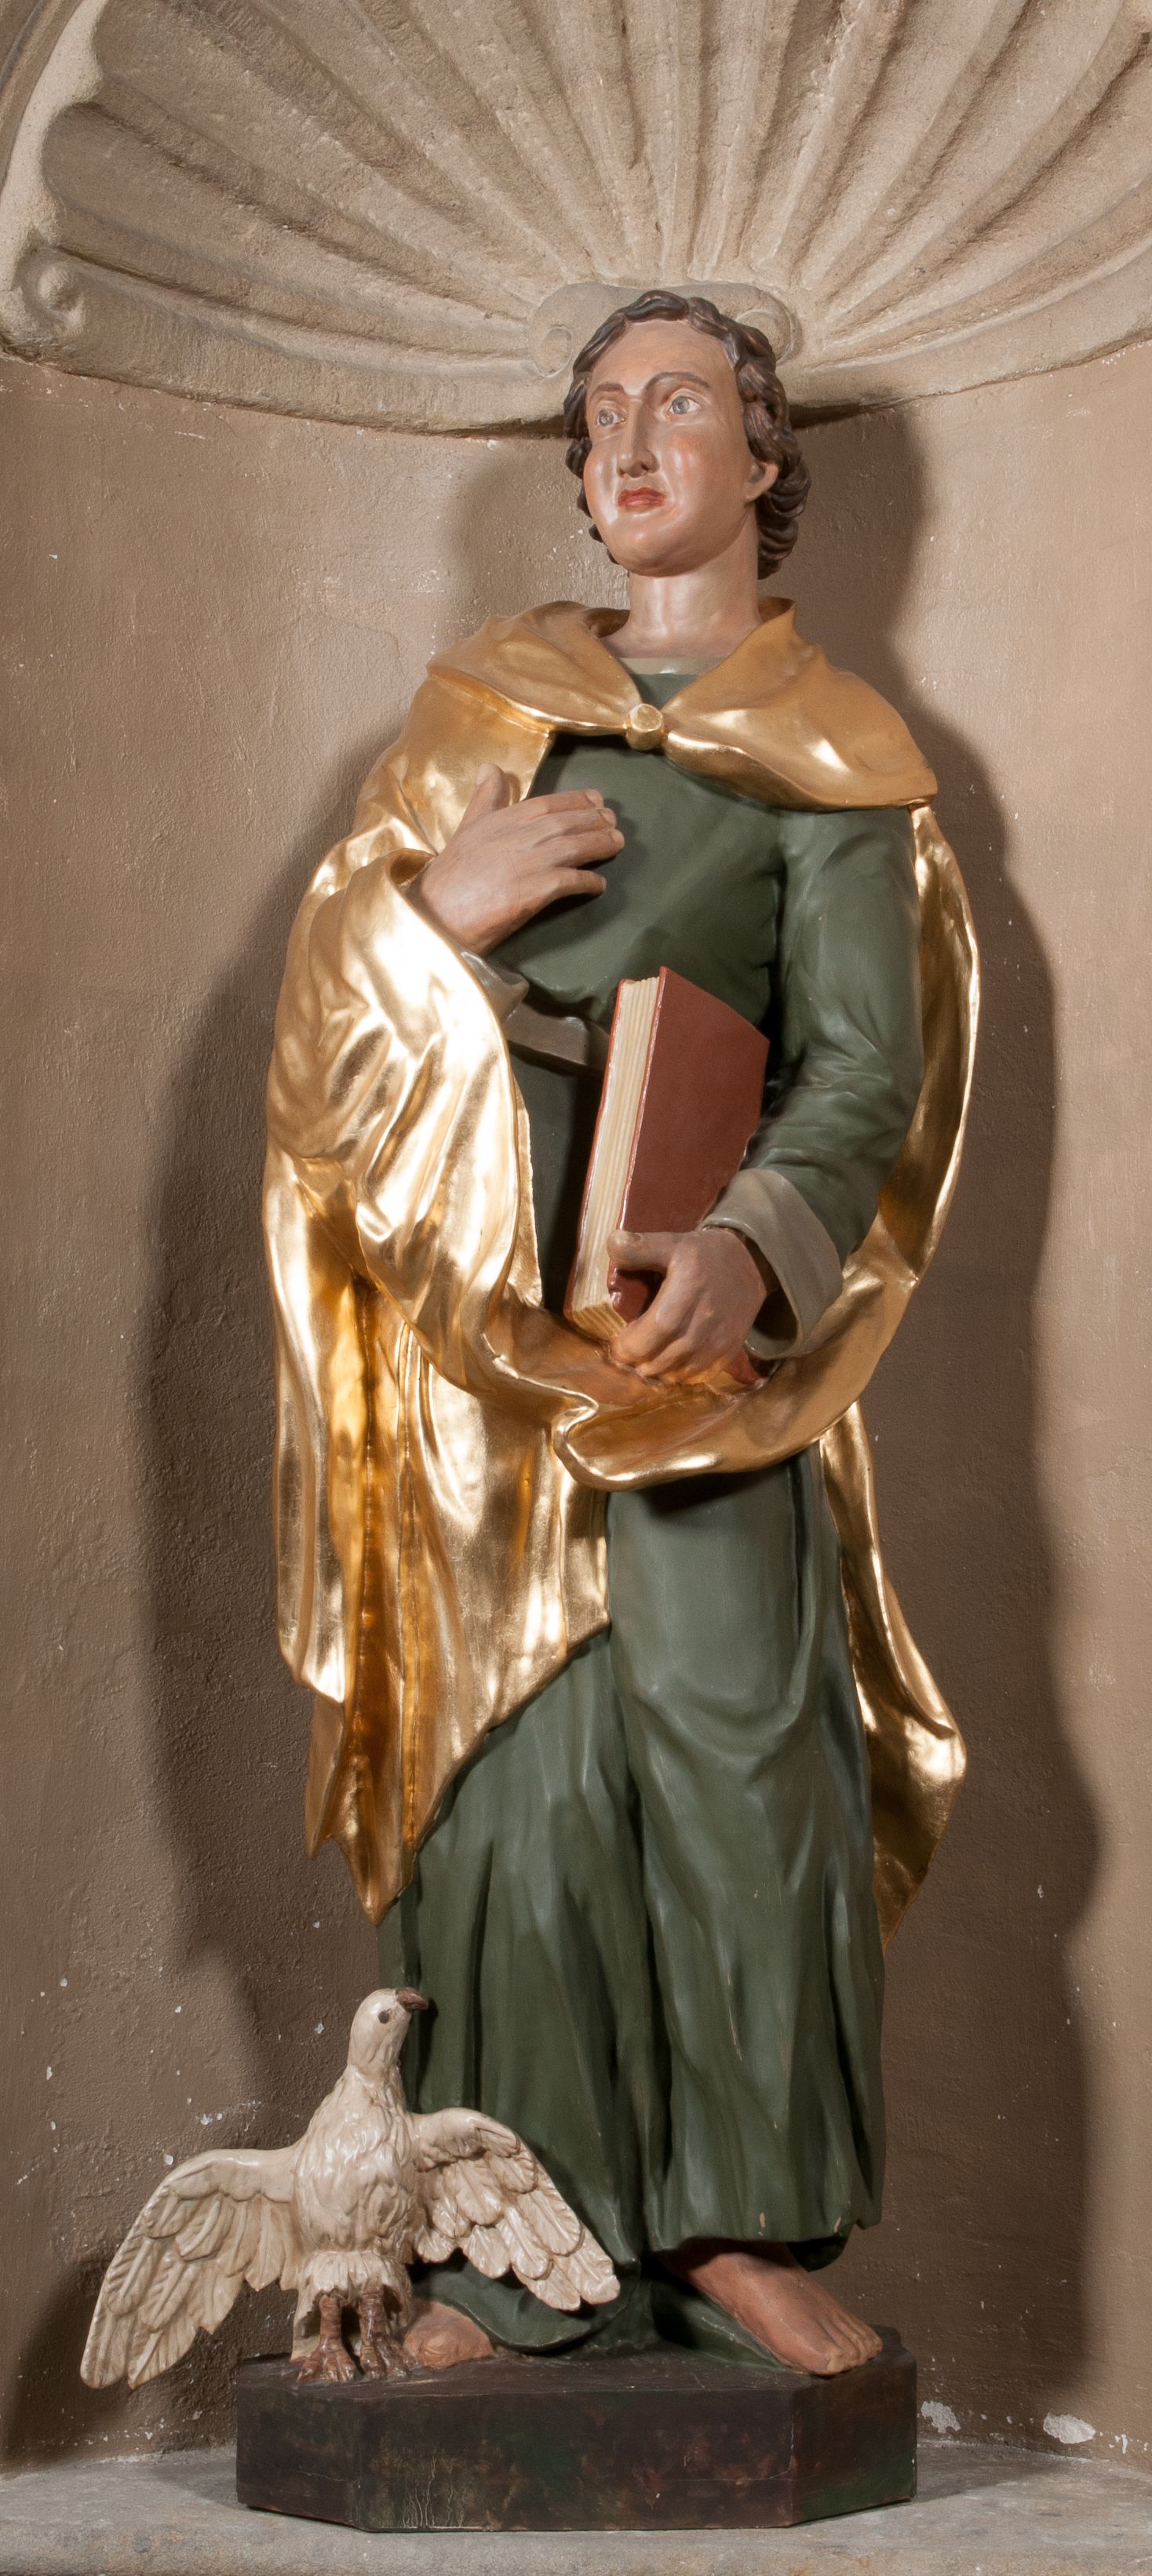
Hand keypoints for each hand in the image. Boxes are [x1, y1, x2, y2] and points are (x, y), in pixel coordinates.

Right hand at [409, 763, 623, 954]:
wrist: (435, 913)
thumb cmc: (449, 876)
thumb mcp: (466, 828)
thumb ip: (484, 799)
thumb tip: (489, 768)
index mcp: (504, 819)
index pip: (549, 803)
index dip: (577, 801)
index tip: (597, 800)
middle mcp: (520, 836)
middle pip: (568, 823)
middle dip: (595, 820)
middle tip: (615, 822)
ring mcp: (529, 863)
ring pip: (575, 847)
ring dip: (599, 845)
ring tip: (617, 844)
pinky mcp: (534, 892)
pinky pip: (571, 882)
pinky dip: (588, 882)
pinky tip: (599, 884)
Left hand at [607, 1227, 770, 1383]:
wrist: (750, 1264)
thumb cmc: (704, 1255)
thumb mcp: (672, 1242)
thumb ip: (640, 1246)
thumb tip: (612, 1243)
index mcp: (689, 1289)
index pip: (658, 1328)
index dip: (633, 1344)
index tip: (617, 1345)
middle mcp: (707, 1318)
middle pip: (667, 1355)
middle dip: (640, 1362)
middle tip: (625, 1357)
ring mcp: (721, 1338)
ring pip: (682, 1371)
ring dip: (657, 1372)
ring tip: (642, 1363)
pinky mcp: (730, 1350)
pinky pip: (701, 1375)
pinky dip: (680, 1377)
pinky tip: (667, 1368)